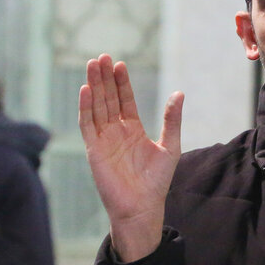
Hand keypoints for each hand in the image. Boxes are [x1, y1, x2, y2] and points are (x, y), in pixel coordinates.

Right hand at [78, 54, 183, 262]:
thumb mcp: (170, 147)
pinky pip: (87, 124)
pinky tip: (85, 90)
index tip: (120, 64)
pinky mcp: (93, 150)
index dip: (122, 82)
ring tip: (92, 65)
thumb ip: (172, 120)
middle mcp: (116, 132)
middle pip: (108, 99)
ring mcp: (103, 139)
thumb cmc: (156, 182)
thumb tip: (179, 93)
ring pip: (96, 107)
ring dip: (94, 86)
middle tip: (101, 57)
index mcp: (133, 129)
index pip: (125, 100)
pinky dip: (85, 107)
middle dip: (105, 78)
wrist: (142, 207)